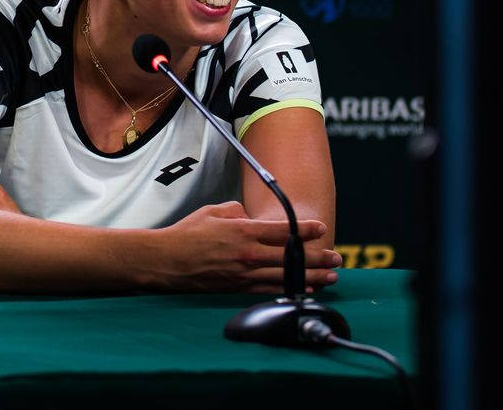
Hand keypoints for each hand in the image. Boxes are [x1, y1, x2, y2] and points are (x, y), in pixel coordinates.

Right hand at [152, 202, 342, 293]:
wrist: (166, 260)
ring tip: (331, 276)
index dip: (305, 229)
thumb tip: (251, 218)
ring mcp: (244, 273)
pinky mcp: (239, 288)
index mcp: (242, 231)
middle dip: (318, 257)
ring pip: (286, 276)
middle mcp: (248, 254)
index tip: (319, 228)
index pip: (282, 230)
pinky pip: (272, 290)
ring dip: (312, 277)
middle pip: (292, 256)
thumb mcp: (212, 212)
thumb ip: (236, 211)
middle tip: (336, 257)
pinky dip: (291, 290)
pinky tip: (305, 290)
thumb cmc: (186, 234)